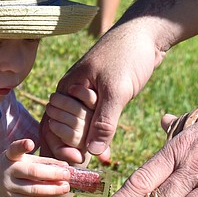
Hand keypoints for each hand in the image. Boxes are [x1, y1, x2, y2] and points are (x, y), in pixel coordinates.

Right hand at [0, 138, 70, 196]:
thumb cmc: (11, 167)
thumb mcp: (21, 159)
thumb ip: (41, 161)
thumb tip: (65, 166)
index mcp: (9, 157)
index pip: (14, 150)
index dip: (22, 146)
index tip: (30, 143)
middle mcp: (7, 172)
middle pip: (33, 173)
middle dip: (53, 174)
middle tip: (68, 174)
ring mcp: (8, 188)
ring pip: (34, 190)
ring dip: (52, 189)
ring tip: (66, 187)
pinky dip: (45, 196)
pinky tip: (54, 193)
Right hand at [42, 23, 163, 162]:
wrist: (146, 33)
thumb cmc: (127, 55)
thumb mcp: (116, 90)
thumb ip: (105, 121)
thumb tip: (94, 152)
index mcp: (68, 88)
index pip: (51, 124)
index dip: (59, 145)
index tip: (77, 161)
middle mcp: (72, 93)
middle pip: (62, 129)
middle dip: (72, 147)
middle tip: (84, 163)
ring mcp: (86, 95)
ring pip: (79, 128)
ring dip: (86, 144)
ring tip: (98, 160)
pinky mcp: (101, 97)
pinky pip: (94, 122)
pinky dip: (98, 136)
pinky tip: (108, 152)